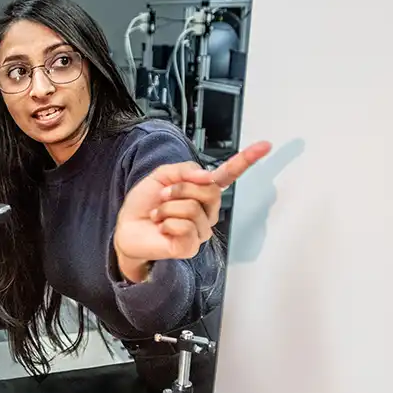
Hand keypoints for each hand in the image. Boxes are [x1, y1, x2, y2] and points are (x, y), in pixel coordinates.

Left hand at [114, 141, 271, 280]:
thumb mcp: (162, 176)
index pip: (228, 176)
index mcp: (202, 192)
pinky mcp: (191, 246)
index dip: (246, 160)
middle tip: (163, 196)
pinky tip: (161, 228)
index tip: (265, 145)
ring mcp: (201, 231)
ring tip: (159, 215)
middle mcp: (207, 212)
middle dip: (179, 189)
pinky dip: (166, 223)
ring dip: (168, 207)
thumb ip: (186, 171)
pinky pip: (184, 226)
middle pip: (209, 191)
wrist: (127, 227)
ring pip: (193, 208)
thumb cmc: (144, 204)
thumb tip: (208, 176)